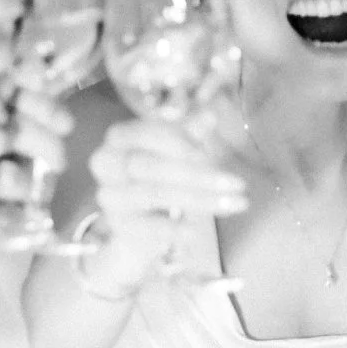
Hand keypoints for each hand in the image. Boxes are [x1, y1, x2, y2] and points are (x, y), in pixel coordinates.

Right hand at [79, 119, 246, 294]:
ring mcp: (109, 194)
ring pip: (154, 194)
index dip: (182, 143)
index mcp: (120, 135)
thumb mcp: (174, 148)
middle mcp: (107, 162)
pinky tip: (197, 232)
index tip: (214, 155)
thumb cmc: (157, 171)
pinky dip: (173, 229)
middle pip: (154, 165)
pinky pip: (147, 226)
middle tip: (239, 183)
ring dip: (199, 200)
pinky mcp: (117, 223)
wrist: (137, 218)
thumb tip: (210, 115)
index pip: (151, 133)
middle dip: (199, 175)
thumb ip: (190, 132)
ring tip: (235, 204)